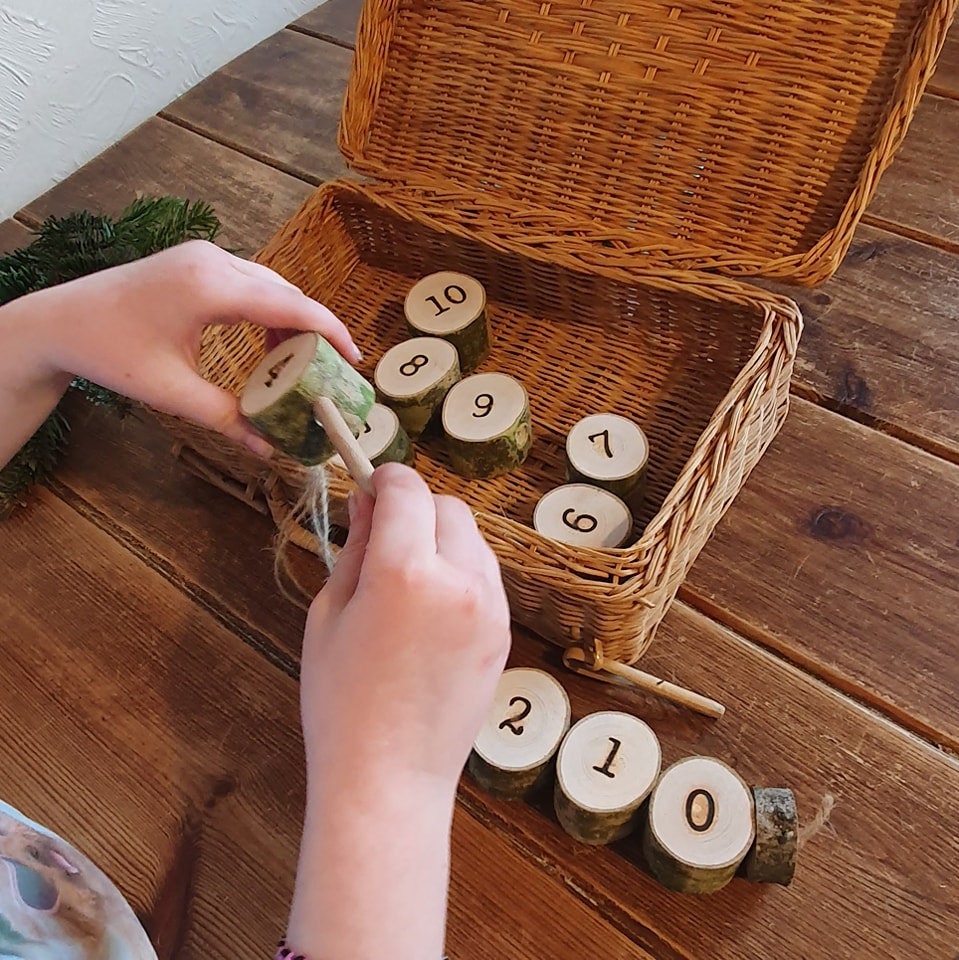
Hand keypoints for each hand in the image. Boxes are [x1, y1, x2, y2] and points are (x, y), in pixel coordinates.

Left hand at [17, 239, 359, 457]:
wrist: (58, 321)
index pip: (291, 306)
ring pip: (271, 286)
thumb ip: (227, 419)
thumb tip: (268, 450)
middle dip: (314, 331)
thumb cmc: (109, 352)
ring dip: (291, 322)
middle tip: (332, 372)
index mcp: (210, 287)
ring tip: (301, 364)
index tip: (355, 360)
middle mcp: (213, 261)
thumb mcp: (173, 392)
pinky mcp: (197, 262)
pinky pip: (250, 283)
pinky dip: (268, 312)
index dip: (330, 332)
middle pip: (287, 294)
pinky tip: (269, 345)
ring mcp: (204, 256)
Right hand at [301, 462, 511, 793]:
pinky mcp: (503, 632)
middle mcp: (459, 581)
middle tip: (383, 536)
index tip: (370, 485)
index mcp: (405, 572)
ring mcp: (490, 608)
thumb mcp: (329, 614)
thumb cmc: (341, 702)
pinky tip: (430, 607)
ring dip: (441, 538)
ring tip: (406, 577)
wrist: (389, 778)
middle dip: (416, 508)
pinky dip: (460, 572)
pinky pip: (485, 577)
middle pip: (448, 507)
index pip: (407, 490)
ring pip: (473, 539)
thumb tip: (369, 503)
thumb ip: (356, 549)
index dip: (385, 478)